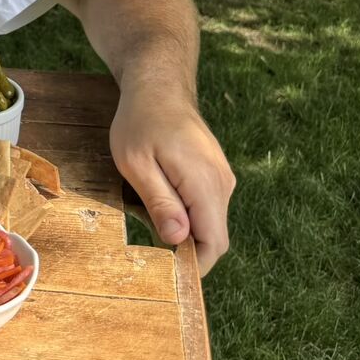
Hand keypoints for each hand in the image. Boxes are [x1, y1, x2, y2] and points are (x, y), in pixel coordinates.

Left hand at [108, 85, 234, 275]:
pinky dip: (184, 212)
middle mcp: (222, 184)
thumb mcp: (137, 163)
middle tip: (147, 246)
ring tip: (146, 212)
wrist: (159, 86)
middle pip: (213, 236)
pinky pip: (204, 205)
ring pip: (208, 221)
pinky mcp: (213, 173)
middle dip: (185, 249)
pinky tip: (157, 197)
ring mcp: (221, 177)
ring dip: (182, 228)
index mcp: (206, 184)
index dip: (194, 265)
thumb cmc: (140, 122)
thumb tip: (178, 239)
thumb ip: (160, 201)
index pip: (214, 243)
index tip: (167, 274)